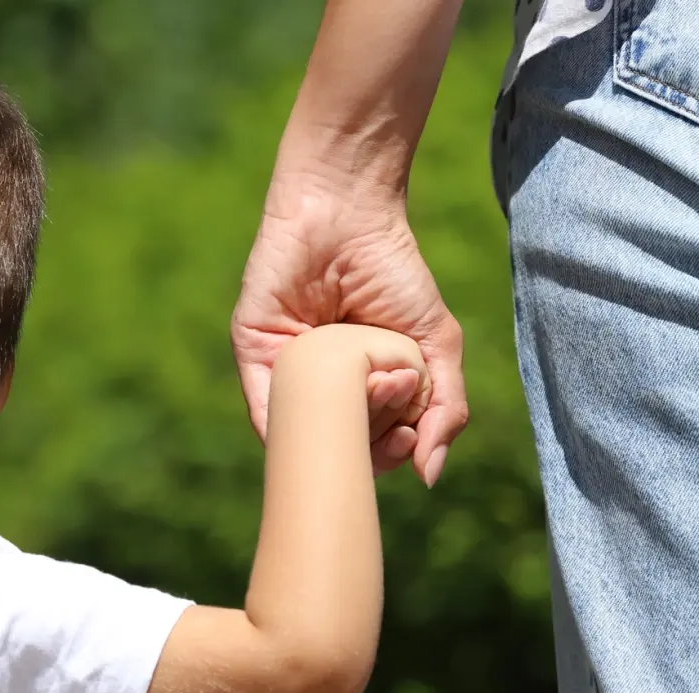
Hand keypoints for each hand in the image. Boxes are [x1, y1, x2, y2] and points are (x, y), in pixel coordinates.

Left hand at [232, 174, 467, 486]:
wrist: (351, 212)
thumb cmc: (394, 273)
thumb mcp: (435, 345)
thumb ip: (444, 409)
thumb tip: (429, 475)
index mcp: (358, 392)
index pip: (369, 450)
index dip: (391, 452)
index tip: (411, 430)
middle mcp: (319, 390)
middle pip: (340, 449)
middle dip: (374, 439)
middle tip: (396, 391)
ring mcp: (283, 375)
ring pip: (307, 436)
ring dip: (347, 427)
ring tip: (379, 381)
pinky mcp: (254, 353)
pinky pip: (265, 409)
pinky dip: (298, 422)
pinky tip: (339, 399)